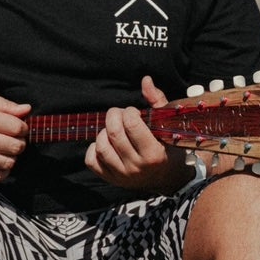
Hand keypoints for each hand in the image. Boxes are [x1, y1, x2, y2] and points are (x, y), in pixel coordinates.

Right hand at [0, 89, 29, 183]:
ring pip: (8, 163)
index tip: (18, 125)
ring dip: (12, 156)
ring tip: (6, 148)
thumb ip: (4, 104)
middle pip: (15, 147)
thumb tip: (27, 110)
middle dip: (21, 142)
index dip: (23, 126)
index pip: (16, 127)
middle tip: (14, 137)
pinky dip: (2, 170)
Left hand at [85, 76, 186, 193]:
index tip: (133, 112)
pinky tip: (106, 143)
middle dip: (113, 116)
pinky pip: (91, 161)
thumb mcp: (167, 126)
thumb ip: (157, 101)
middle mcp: (136, 167)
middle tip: (119, 115)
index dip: (129, 112)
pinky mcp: (111, 179)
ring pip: (101, 147)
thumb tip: (145, 80)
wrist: (168, 179)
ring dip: (103, 132)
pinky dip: (93, 149)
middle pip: (114, 134)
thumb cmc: (168, 148)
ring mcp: (122, 175)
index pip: (132, 124)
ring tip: (113, 130)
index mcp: (153, 153)